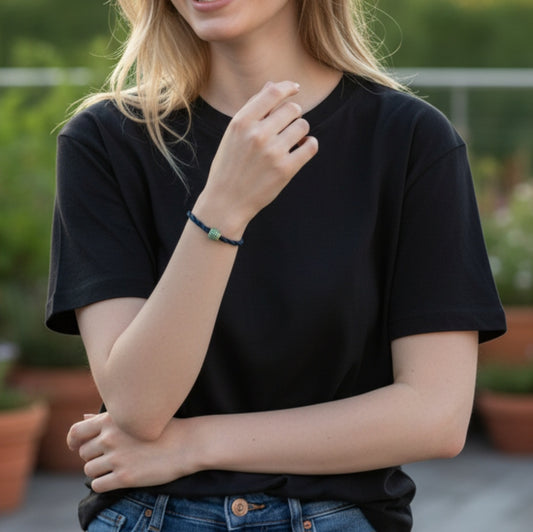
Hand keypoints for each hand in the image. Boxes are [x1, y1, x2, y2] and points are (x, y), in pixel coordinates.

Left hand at [67, 413, 196, 492]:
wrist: (186, 443)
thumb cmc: (162, 427)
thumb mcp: (134, 416)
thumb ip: (106, 419)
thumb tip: (82, 418)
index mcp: (111, 419)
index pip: (77, 432)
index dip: (73, 441)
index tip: (76, 446)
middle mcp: (111, 437)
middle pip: (83, 453)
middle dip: (93, 456)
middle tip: (109, 457)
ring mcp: (117, 458)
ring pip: (89, 470)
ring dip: (98, 471)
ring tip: (115, 467)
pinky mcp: (124, 477)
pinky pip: (98, 485)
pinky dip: (103, 484)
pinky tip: (116, 479)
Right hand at [195, 80, 318, 234]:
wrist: (226, 201)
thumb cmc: (229, 166)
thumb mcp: (233, 134)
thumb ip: (253, 109)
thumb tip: (273, 85)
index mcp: (241, 122)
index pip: (272, 93)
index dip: (287, 87)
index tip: (294, 88)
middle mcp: (257, 135)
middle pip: (292, 109)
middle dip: (294, 114)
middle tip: (288, 125)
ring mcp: (273, 153)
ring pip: (303, 126)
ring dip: (300, 131)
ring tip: (291, 140)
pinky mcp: (286, 169)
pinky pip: (311, 146)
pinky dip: (310, 145)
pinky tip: (302, 148)